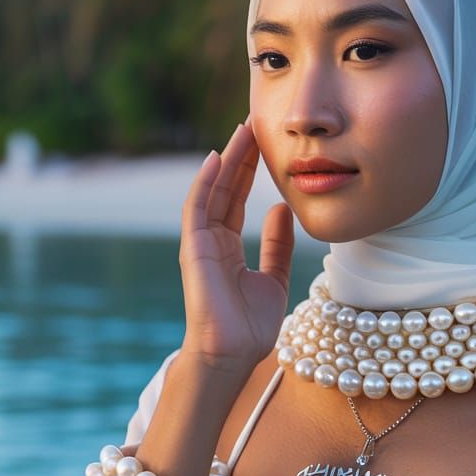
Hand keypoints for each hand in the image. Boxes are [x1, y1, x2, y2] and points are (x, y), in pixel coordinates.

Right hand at [178, 115, 294, 376]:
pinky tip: (216, 159)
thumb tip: (282, 211)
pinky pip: (197, 209)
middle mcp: (212, 239)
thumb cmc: (250, 326)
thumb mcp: (275, 278)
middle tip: (255, 121)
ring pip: (213, 191)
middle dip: (241, 154)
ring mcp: (200, 242)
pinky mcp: (193, 249)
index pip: (240, 197)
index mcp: (228, 246)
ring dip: (227, 160)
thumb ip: (278, 246)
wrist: (231, 355)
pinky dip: (204, 183)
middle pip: (227, 187)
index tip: (268, 141)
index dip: (252, 168)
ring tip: (243, 129)